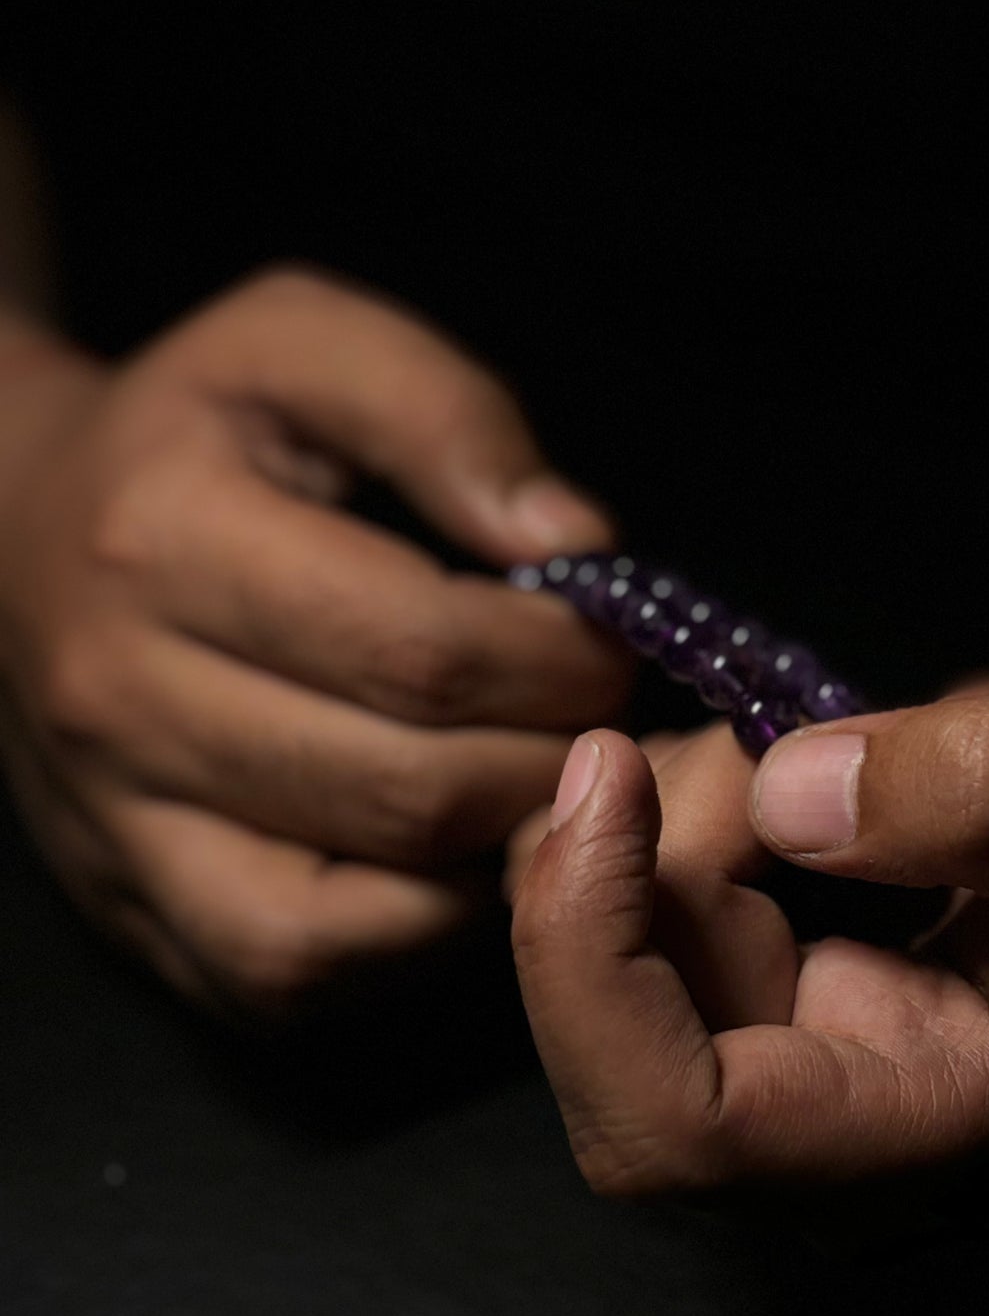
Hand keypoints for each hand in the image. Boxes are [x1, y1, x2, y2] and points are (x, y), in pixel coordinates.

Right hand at [0, 269, 629, 1010]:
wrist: (23, 531)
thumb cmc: (198, 434)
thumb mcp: (308, 346)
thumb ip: (446, 416)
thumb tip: (569, 542)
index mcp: (164, 541)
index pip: (421, 649)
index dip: (558, 661)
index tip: (604, 638)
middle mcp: (122, 701)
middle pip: (407, 791)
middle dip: (550, 763)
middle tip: (594, 716)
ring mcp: (117, 825)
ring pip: (356, 911)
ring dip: (491, 856)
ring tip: (537, 779)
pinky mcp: (136, 905)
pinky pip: (291, 969)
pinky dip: (404, 935)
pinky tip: (451, 854)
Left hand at [511, 624, 988, 1192]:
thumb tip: (791, 804)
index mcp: (964, 1124)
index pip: (691, 1132)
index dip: (596, 965)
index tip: (607, 776)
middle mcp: (858, 1136)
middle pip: (624, 1047)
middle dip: (647, 862)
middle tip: (759, 738)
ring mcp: (805, 1074)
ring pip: (610, 978)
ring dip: (651, 830)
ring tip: (779, 743)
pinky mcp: (770, 1008)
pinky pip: (626, 938)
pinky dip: (648, 833)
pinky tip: (746, 772)